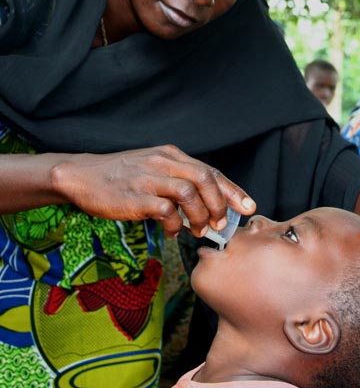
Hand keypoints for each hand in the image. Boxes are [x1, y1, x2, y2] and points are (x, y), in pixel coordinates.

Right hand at [51, 144, 255, 236]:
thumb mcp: (152, 168)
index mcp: (171, 155)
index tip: (248, 207)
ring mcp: (149, 178)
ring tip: (198, 230)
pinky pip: (166, 210)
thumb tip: (204, 205)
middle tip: (221, 224)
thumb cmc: (121, 176)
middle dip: (220, 203)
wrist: (83, 176)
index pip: (210, 170)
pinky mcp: (135, 196)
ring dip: (200, 215)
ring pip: (189, 193)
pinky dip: (176, 224)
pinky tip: (174, 232)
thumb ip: (177, 180)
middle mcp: (163, 162)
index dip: (232, 190)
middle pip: (205, 177)